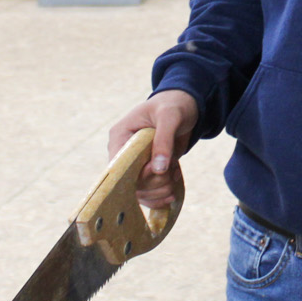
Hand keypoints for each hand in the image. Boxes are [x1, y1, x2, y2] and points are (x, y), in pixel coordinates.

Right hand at [109, 89, 198, 210]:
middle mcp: (123, 153)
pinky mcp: (147, 173)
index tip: (159, 169)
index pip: (118, 167)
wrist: (183, 107)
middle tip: (172, 168)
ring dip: (162, 189)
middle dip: (155, 183)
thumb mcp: (170, 117)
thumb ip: (164, 140)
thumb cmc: (173, 106)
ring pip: (141, 193)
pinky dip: (163, 194)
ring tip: (175, 171)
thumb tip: (159, 169)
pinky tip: (174, 183)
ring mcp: (135, 165)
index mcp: (120, 136)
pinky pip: (149, 194)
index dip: (138, 175)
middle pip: (131, 184)